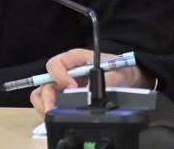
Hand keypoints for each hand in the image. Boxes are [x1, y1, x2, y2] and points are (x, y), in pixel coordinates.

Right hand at [30, 48, 153, 116]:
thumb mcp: (118, 73)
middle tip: (52, 109)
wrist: (130, 80)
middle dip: (47, 95)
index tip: (71, 86)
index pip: (57, 64)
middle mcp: (67, 71)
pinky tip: (56, 115)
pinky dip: (48, 110)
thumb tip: (90, 90)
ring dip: (44, 103)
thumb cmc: (122, 71)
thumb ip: (105, 79)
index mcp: (76, 59)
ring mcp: (64, 85)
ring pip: (43, 92)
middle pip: (46, 80)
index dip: (60, 75)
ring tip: (52, 113)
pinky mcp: (64, 97)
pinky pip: (49, 103)